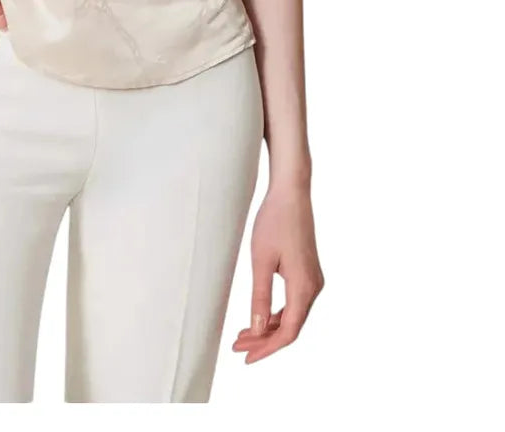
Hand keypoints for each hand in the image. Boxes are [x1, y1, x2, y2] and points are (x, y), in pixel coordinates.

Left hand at [232, 181, 324, 363]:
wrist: (291, 192)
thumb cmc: (274, 221)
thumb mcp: (261, 260)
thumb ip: (260, 296)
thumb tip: (257, 330)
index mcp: (304, 287)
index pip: (288, 332)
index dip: (267, 348)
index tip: (246, 358)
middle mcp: (313, 287)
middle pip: (290, 326)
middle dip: (264, 340)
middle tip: (237, 347)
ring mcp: (313, 280)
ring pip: (292, 315)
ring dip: (268, 327)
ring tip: (242, 335)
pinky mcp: (307, 272)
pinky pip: (293, 302)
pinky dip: (275, 313)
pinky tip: (258, 316)